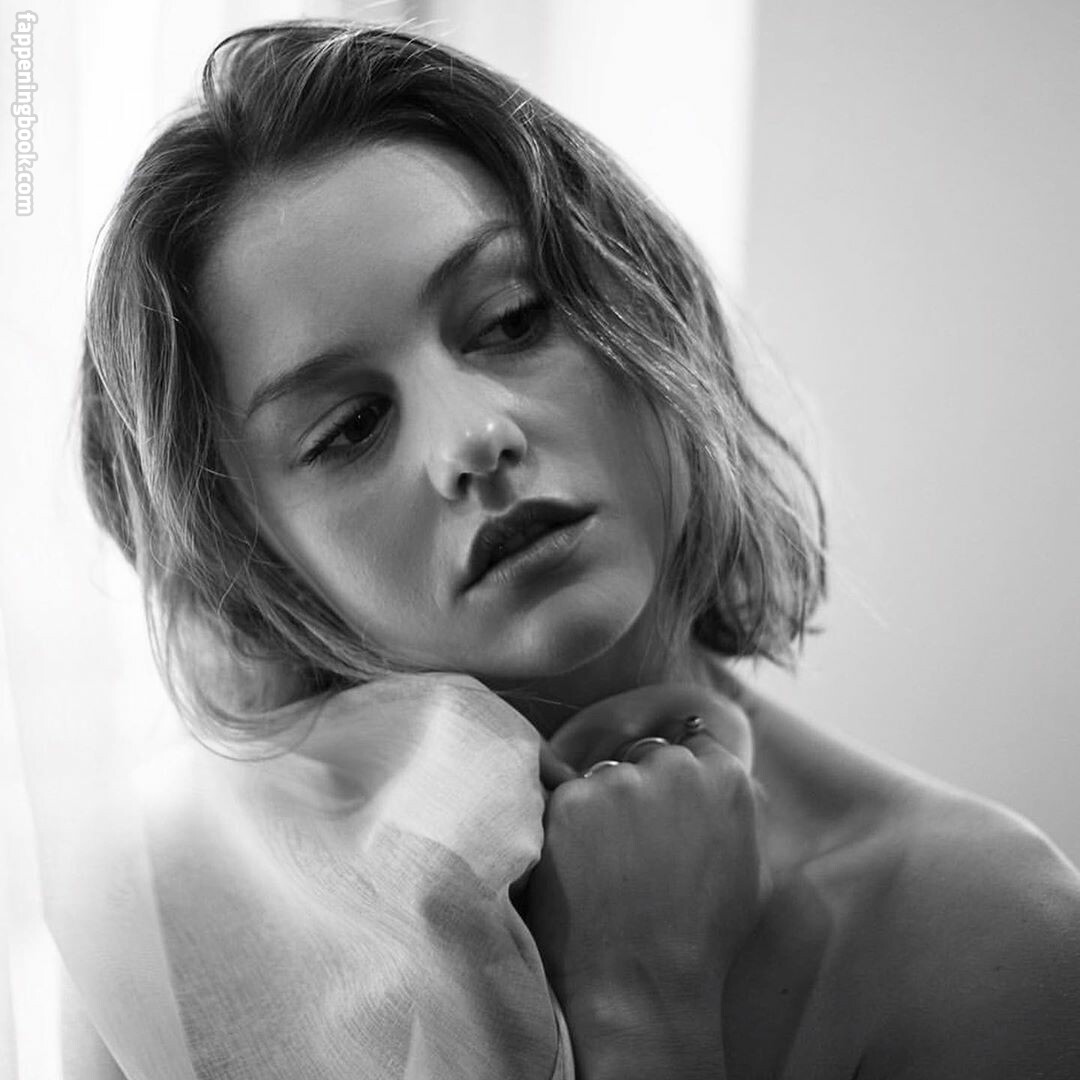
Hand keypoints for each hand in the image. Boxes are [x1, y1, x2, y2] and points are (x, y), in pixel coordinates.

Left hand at [522, 683, 766, 1076]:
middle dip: (642, 790)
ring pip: (606, 776)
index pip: (695, 747)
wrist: (639, 986)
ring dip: (604, 807)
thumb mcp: (753, 871)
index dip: (678, 782)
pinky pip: (568, 799)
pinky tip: (582, 869)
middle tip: (636, 847)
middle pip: (648, 756)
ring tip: (608, 866)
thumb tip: (720, 777)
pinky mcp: (570, 800)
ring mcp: (619, 781)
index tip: (668, 813)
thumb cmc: (702, 940)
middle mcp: (673, 768)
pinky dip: (569, 828)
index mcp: (725, 779)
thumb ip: (740, 811)